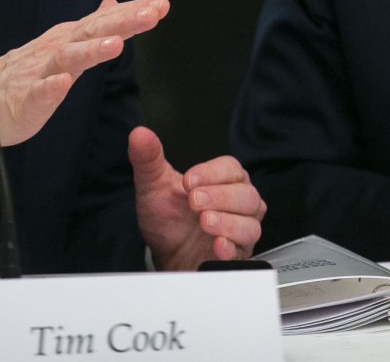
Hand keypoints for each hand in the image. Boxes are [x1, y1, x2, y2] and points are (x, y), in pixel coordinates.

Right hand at [0, 0, 167, 166]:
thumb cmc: (23, 75)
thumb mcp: (63, 45)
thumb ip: (91, 27)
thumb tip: (113, 3)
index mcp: (69, 40)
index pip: (105, 22)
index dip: (133, 13)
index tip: (162, 4)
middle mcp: (56, 50)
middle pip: (93, 32)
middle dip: (123, 22)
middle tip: (151, 13)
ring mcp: (39, 73)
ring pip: (68, 58)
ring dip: (91, 50)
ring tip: (114, 45)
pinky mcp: (24, 100)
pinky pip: (39, 93)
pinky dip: (51, 86)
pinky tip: (62, 82)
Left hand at [130, 126, 265, 270]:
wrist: (165, 254)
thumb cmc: (167, 218)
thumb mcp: (153, 186)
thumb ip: (149, 159)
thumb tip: (139, 134)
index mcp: (224, 179)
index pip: (230, 168)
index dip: (211, 173)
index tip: (188, 181)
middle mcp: (239, 202)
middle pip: (246, 194)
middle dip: (220, 197)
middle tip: (194, 201)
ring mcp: (241, 229)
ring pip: (249, 222)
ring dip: (227, 222)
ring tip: (204, 221)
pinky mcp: (237, 255)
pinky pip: (243, 250)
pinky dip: (231, 247)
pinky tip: (217, 245)